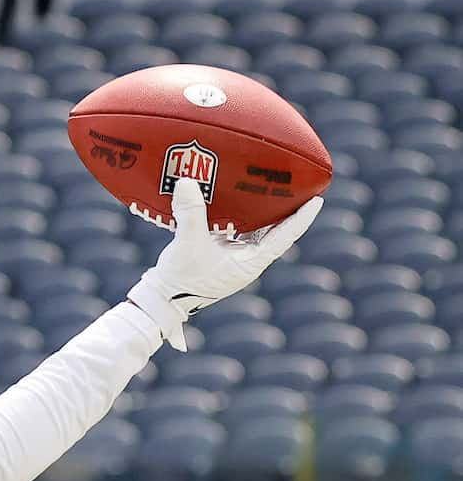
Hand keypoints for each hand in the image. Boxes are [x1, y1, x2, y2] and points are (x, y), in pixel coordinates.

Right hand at [128, 176, 322, 350]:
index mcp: (251, 262)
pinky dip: (241, 214)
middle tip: (294, 182)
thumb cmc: (180, 279)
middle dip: (284, 207)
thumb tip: (188, 181)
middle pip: (274, 230)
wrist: (162, 299)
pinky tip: (239, 197)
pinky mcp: (219, 253)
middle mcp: (247, 260)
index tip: (318, 198)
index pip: (284, 236)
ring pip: (256, 229)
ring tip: (268, 185)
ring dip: (262, 210)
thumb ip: (190, 213)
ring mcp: (234, 257)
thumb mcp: (188, 244)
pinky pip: (237, 230)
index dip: (301, 218)